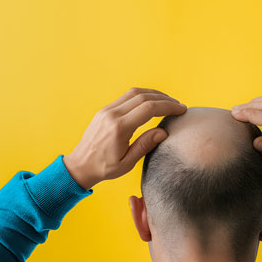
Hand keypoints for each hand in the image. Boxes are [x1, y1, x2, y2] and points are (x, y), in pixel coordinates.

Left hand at [64, 87, 186, 189]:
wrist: (80, 165)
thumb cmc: (104, 168)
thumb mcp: (127, 163)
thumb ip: (145, 145)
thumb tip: (163, 132)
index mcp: (119, 128)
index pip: (149, 108)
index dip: (168, 106)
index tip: (181, 109)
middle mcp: (112, 114)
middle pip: (143, 96)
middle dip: (164, 99)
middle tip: (178, 105)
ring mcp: (107, 110)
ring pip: (134, 93)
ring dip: (154, 94)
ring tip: (167, 102)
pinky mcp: (105, 110)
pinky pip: (126, 97)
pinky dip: (142, 96)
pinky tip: (151, 103)